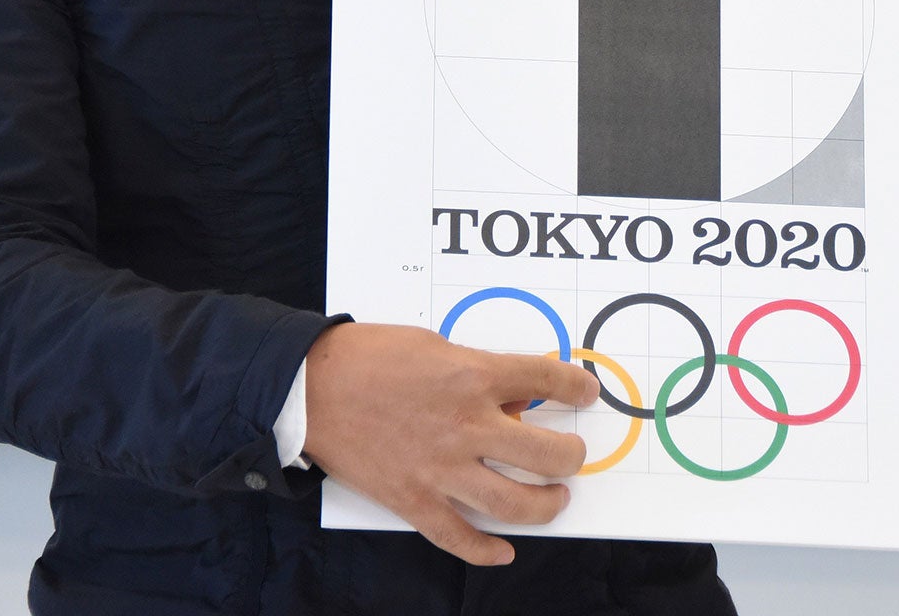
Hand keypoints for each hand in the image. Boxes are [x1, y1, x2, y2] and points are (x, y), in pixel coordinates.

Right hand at [300, 321, 598, 564]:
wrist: (311, 387)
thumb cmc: (371, 357)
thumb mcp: (437, 346)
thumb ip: (478, 373)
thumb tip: (511, 402)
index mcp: (475, 376)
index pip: (547, 381)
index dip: (576, 386)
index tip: (586, 392)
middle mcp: (467, 426)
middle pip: (547, 453)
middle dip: (570, 457)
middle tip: (572, 456)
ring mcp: (442, 469)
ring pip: (514, 503)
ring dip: (545, 505)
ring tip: (554, 499)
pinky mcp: (414, 500)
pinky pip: (459, 537)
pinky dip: (485, 551)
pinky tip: (504, 551)